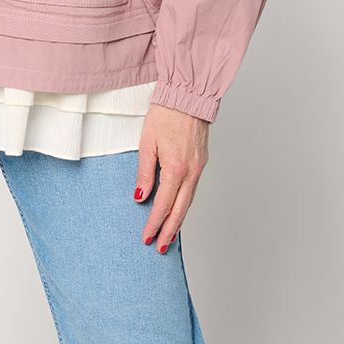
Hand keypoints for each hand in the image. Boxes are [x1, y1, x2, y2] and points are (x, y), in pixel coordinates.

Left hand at [134, 103, 208, 250]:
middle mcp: (191, 171)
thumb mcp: (147, 142)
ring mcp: (199, 167)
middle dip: (169, 231)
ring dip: (178, 221)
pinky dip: (185, 205)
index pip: (163, 204)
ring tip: (169, 237)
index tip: (146, 237)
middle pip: (180, 210)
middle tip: (159, 248)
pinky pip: (193, 190)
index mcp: (176, 168)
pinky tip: (179, 211)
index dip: (154, 223)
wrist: (189, 95)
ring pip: (188, 202)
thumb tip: (141, 197)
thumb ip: (144, 172)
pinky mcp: (202, 162)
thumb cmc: (166, 114)